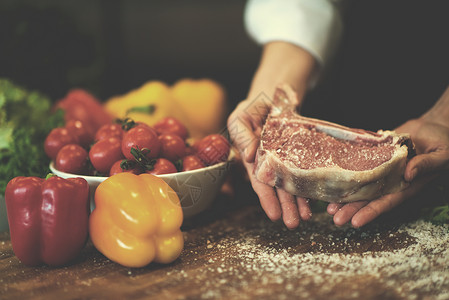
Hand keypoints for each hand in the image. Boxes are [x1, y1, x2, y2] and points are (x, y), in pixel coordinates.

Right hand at [227, 95, 311, 228]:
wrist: (273, 94)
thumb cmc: (253, 105)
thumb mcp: (240, 116)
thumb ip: (241, 135)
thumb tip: (248, 156)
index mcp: (253, 157)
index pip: (259, 180)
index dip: (266, 198)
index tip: (273, 214)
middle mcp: (269, 161)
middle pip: (277, 187)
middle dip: (285, 206)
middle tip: (294, 223)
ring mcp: (285, 158)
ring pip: (292, 182)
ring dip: (298, 201)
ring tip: (307, 217)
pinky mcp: (299, 151)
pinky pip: (305, 169)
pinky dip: (309, 183)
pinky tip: (315, 198)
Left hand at [327, 117, 448, 226]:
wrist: (433, 127)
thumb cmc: (444, 143)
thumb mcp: (441, 154)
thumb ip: (426, 165)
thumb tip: (408, 175)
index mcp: (407, 185)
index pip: (386, 202)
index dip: (371, 212)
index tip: (355, 222)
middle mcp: (390, 180)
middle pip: (368, 198)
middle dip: (351, 209)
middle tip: (334, 217)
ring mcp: (379, 168)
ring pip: (359, 184)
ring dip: (344, 194)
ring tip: (327, 205)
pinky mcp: (372, 154)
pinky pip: (357, 164)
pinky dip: (344, 171)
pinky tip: (330, 178)